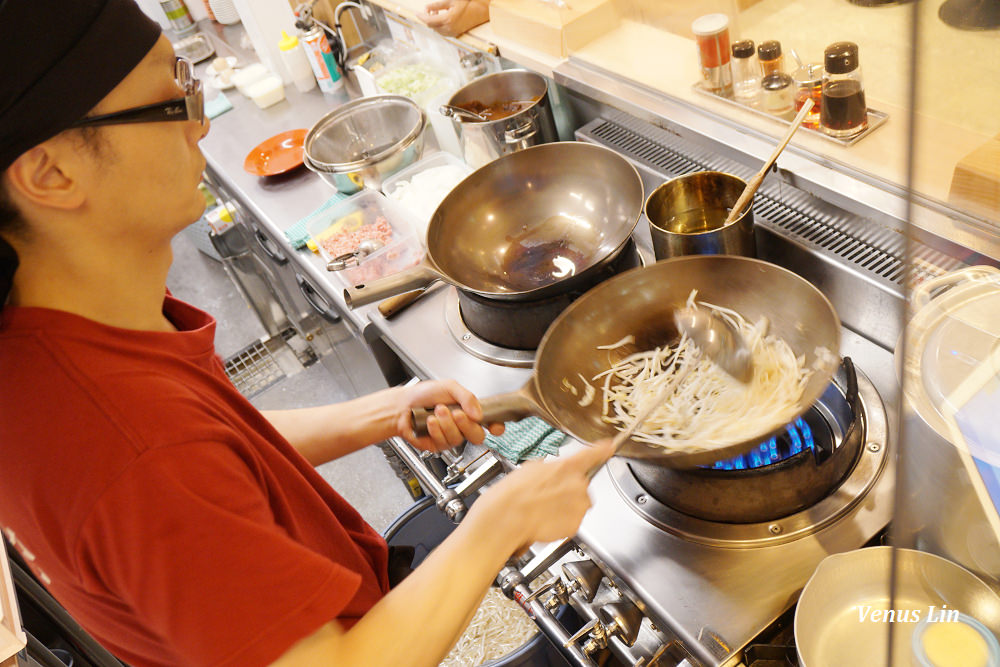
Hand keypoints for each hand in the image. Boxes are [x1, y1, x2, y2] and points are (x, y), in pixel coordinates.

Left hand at [394, 380, 503, 451]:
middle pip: (477, 435)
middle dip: (466, 424)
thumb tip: (479, 413)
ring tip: (436, 411)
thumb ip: (467, 397)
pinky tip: (429, 422)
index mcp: (468, 410)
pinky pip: (444, 442)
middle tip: (457, 413)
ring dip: (447, 423)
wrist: (402, 406)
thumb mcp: (449, 387)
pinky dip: (436, 430)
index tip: (495, 426)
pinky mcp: (439, 445)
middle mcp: (462, 425)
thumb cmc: (423, 395)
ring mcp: (451, 436)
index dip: (496, 426)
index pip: (490, 422)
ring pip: (459, 438)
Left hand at [418, 0, 489, 36]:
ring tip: (436, 14)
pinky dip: (439, 26)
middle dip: (427, 19)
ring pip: (436, 30)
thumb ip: (437, 5)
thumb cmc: (467, 3)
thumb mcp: (451, 1)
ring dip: (433, 23)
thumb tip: (426, 8)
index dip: (421, 17)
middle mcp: (449, 28)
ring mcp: (453, 32)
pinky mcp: (456, 34)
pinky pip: (442, 32)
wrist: (480, 11)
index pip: (429, 21)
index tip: (416, 13)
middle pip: (432, 26)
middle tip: (429, 10)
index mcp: (448, 19)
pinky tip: (442, 19)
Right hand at [472, 440, 614, 549]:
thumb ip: (552, 468)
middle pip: (581, 486)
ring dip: (565, 508)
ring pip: (578, 506)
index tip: (610, 446)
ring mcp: (579, 506)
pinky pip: (572, 522)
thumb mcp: (531, 468)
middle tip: (546, 497)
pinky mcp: (575, 525)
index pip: (593, 454)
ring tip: (543, 510)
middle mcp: (578, 485)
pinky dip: (561, 523)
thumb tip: (553, 472)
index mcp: (568, 466)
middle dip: (568, 492)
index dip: (602, 450)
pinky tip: (544, 520)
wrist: (508, 517)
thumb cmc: (513, 493)